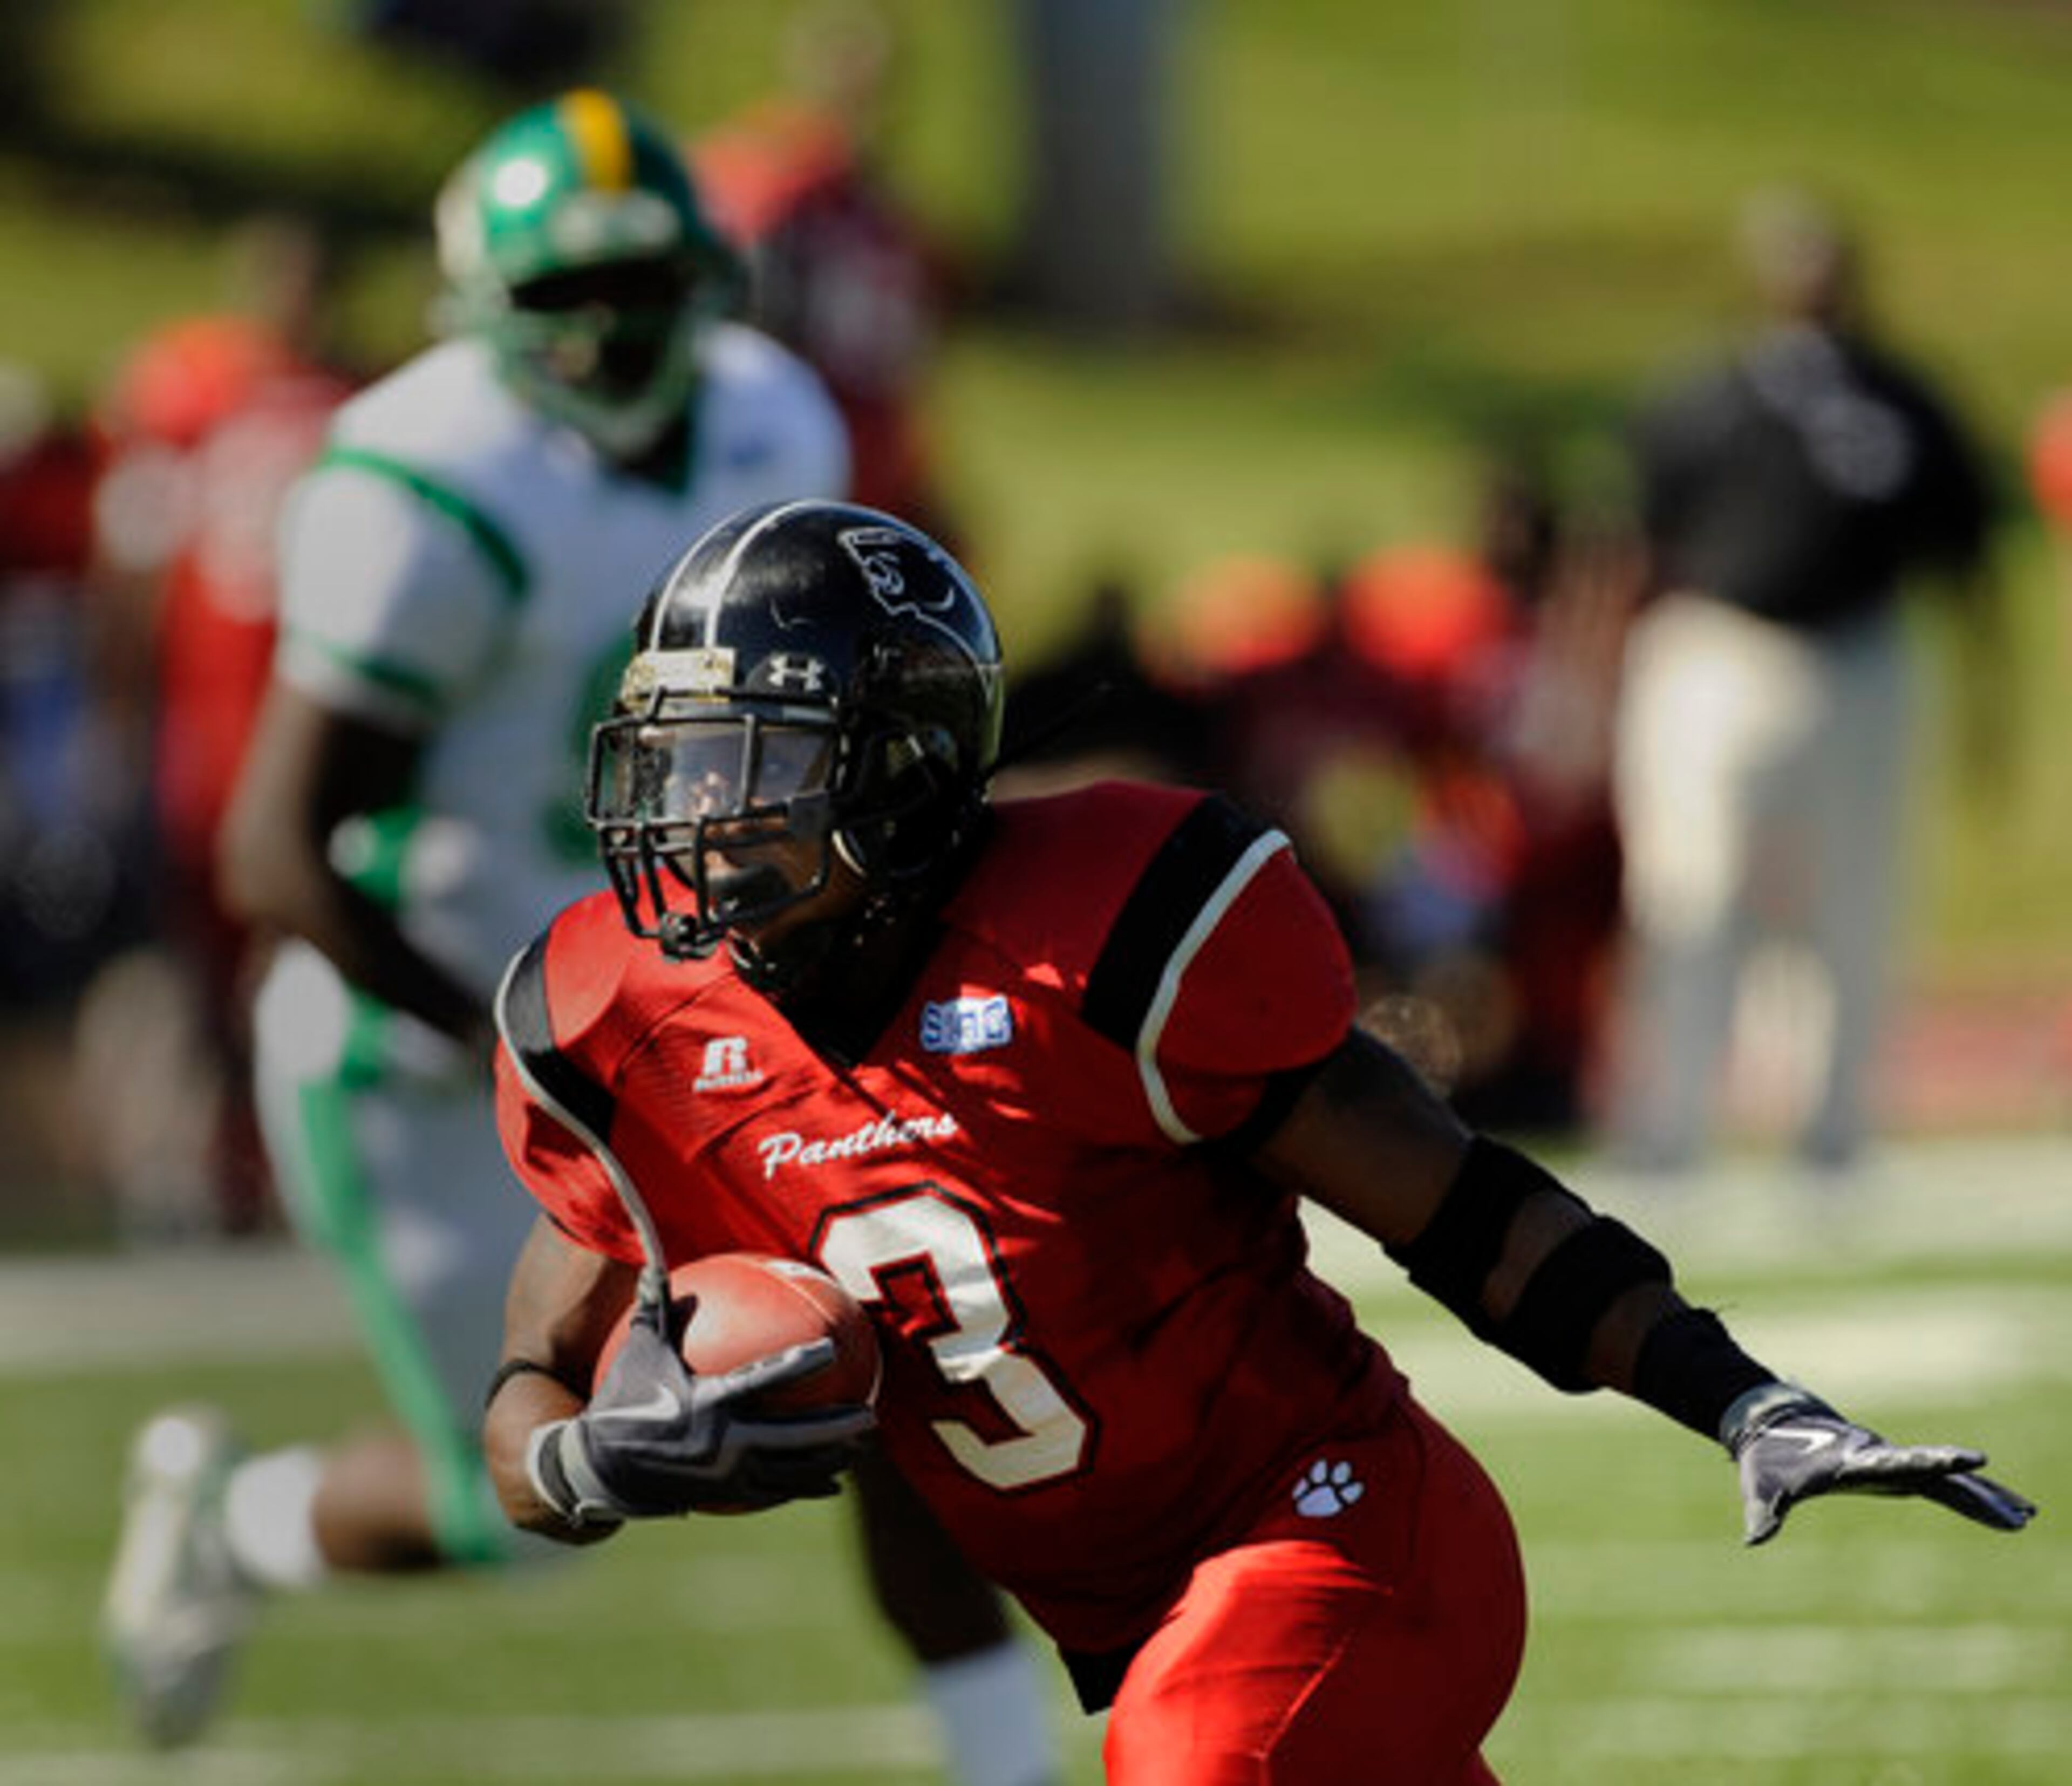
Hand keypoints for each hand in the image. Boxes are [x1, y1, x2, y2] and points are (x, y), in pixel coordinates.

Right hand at [527, 1298, 874, 1525]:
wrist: (598, 1470)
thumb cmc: (621, 1402)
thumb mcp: (637, 1353)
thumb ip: (655, 1308)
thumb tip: (654, 1258)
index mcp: (708, 1403)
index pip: (762, 1380)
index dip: (799, 1363)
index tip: (832, 1348)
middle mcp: (724, 1443)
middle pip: (795, 1438)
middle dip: (836, 1429)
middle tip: (870, 1417)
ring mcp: (727, 1476)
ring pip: (791, 1472)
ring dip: (829, 1462)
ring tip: (860, 1453)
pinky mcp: (725, 1497)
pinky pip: (774, 1494)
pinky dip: (804, 1488)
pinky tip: (829, 1485)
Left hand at [1723, 1383, 2035, 1546]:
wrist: (1772, 1424)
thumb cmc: (1766, 1459)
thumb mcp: (1763, 1486)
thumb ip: (1764, 1512)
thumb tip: (1752, 1540)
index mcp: (1856, 1461)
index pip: (1902, 1461)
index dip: (1936, 1461)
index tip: (1974, 1459)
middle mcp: (1880, 1458)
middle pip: (1937, 1476)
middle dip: (1978, 1493)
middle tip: (2019, 1513)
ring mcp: (1891, 1463)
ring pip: (1945, 1481)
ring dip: (1982, 1498)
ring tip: (2024, 1516)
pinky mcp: (1894, 1470)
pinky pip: (1940, 1484)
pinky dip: (1969, 1495)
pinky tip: (2000, 1509)